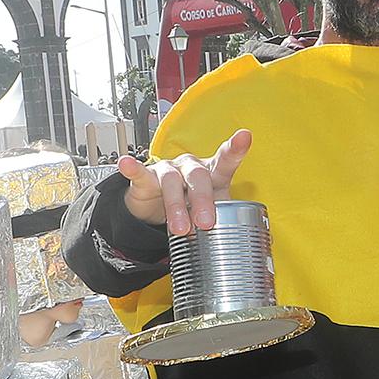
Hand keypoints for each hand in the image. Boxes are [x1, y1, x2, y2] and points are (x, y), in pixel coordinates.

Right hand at [119, 130, 253, 237]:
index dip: (235, 149)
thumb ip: (227, 220)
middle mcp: (190, 167)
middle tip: (205, 223)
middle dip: (203, 201)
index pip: (225, 161)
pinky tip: (126, 163)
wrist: (159, 211)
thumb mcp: (211, 213)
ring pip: (172, 182)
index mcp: (212, 174)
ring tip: (180, 229)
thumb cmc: (192, 206)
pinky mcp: (146, 178)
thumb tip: (252, 241)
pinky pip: (139, 172)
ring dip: (176, 206)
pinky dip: (132, 168)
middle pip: (198, 176)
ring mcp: (168, 170)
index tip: (244, 137)